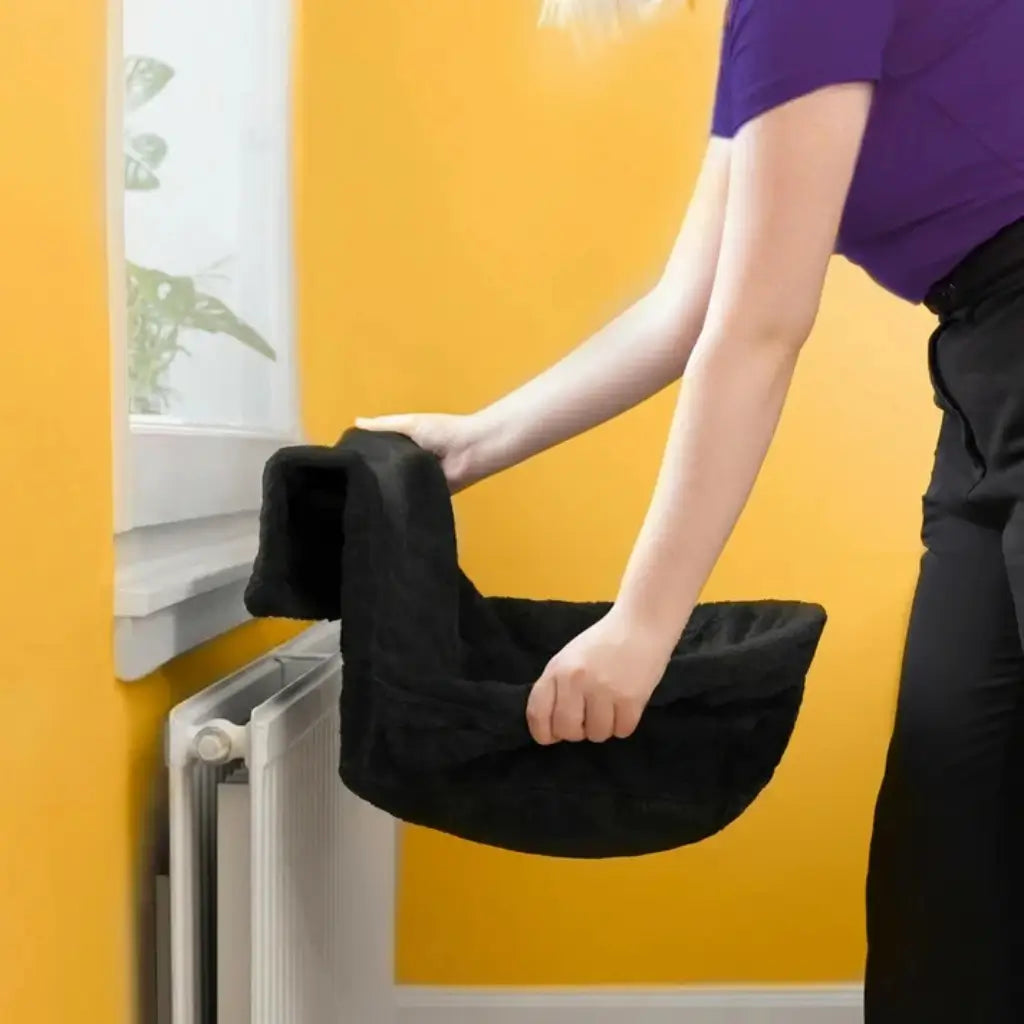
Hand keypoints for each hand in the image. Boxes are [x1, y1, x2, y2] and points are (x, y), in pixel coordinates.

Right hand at [355, 412, 508, 492]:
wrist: (471, 450)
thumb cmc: (441, 431)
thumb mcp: (408, 424)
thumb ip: (383, 427)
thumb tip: (355, 422)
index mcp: (403, 447)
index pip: (378, 454)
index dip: (362, 459)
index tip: (341, 466)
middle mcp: (408, 465)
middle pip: (385, 473)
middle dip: (371, 478)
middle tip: (348, 487)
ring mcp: (418, 481)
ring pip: (396, 488)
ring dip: (387, 491)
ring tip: (365, 499)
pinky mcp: (429, 496)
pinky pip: (412, 500)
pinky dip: (404, 502)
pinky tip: (387, 508)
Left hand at [526, 606, 674, 744]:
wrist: (641, 625)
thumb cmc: (603, 643)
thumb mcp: (569, 658)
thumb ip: (557, 688)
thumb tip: (552, 728)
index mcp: (557, 669)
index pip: (538, 714)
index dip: (544, 733)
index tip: (553, 735)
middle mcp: (576, 680)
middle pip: (567, 731)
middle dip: (577, 732)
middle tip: (588, 717)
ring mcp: (604, 690)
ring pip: (596, 735)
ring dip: (603, 727)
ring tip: (609, 707)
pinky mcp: (631, 699)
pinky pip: (622, 731)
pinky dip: (623, 724)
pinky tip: (624, 706)